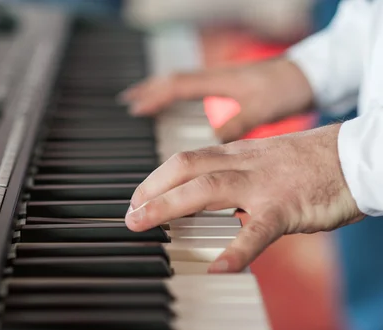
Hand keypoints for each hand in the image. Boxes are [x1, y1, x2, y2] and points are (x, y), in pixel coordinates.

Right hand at [119, 58, 313, 141]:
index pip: (175, 85)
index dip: (152, 96)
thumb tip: (208, 143)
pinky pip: (195, 94)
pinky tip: (178, 113)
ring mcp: (221, 84)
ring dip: (161, 95)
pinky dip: (180, 101)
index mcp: (218, 81)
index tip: (132, 108)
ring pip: (182, 87)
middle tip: (128, 105)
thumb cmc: (288, 88)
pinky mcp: (229, 92)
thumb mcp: (262, 110)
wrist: (312, 75)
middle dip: (148, 93)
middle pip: (172, 84)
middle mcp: (215, 79)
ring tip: (142, 107)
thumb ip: (234, 124)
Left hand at [124, 124, 364, 271]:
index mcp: (237, 154)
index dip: (155, 178)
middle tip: (129, 215)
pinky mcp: (286, 208)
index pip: (185, 160)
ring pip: (207, 189)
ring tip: (143, 225)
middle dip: (150, 191)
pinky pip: (257, 231)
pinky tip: (218, 269)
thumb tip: (205, 194)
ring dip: (168, 207)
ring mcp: (264, 185)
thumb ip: (234, 173)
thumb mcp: (264, 159)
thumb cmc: (312, 162)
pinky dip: (236, 250)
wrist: (359, 155)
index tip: (138, 198)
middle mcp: (244, 164)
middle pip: (185, 168)